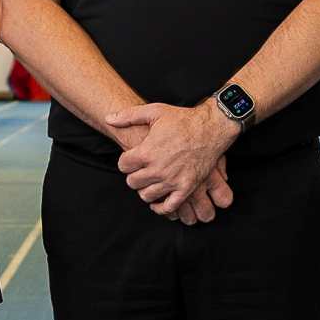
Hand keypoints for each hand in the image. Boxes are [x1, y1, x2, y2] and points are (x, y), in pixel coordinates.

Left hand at [111, 102, 237, 215]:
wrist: (211, 128)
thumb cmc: (183, 119)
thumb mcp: (154, 111)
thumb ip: (128, 116)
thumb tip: (109, 119)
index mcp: (146, 152)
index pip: (123, 166)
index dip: (126, 161)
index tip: (132, 159)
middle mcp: (157, 169)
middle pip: (132, 182)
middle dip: (134, 175)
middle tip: (141, 170)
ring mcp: (172, 180)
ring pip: (147, 195)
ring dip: (145, 189)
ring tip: (149, 182)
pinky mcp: (186, 188)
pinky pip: (168, 206)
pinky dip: (160, 208)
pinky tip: (157, 202)